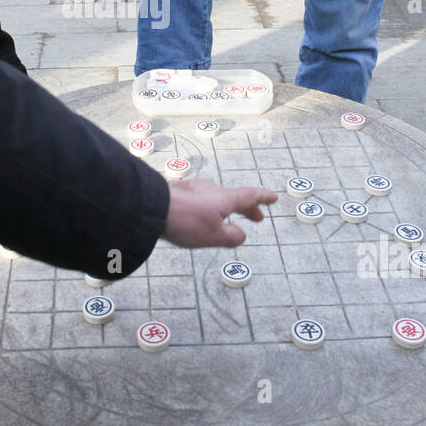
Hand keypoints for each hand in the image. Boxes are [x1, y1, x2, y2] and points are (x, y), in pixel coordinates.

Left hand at [161, 180, 276, 248]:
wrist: (151, 206)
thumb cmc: (185, 221)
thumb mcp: (213, 236)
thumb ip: (231, 236)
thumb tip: (241, 234)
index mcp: (225, 198)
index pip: (250, 196)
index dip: (263, 198)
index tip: (273, 197)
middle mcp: (212, 189)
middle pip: (234, 198)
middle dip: (247, 208)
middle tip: (256, 217)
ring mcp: (195, 189)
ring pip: (217, 198)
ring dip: (227, 209)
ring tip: (229, 220)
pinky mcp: (180, 192)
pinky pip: (202, 200)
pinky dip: (211, 208)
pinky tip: (203, 217)